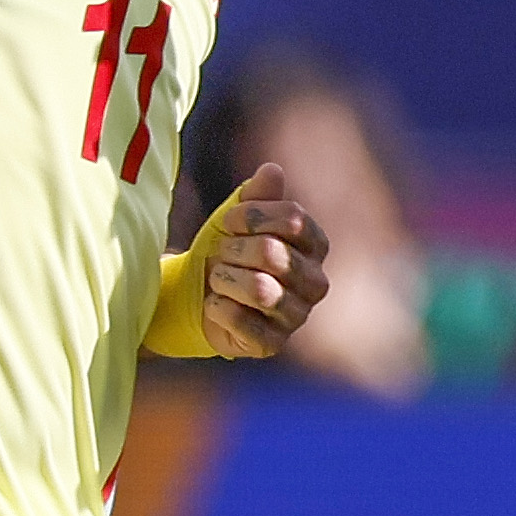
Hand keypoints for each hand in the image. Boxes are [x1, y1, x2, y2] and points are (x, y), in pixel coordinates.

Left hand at [194, 163, 332, 358]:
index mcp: (316, 245)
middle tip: (222, 254)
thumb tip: (272, 170)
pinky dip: (218, 307)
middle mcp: (316, 283)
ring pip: (260, 289)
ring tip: (219, 278)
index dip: (252, 215)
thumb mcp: (237, 216)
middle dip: (234, 249)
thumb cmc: (228, 250)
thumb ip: (257, 194)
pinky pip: (242, 320)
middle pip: (273, 252)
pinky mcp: (273, 344)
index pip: (293, 219)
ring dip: (225, 278)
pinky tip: (216, 304)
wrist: (199, 294)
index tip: (229, 221)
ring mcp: (297, 316)